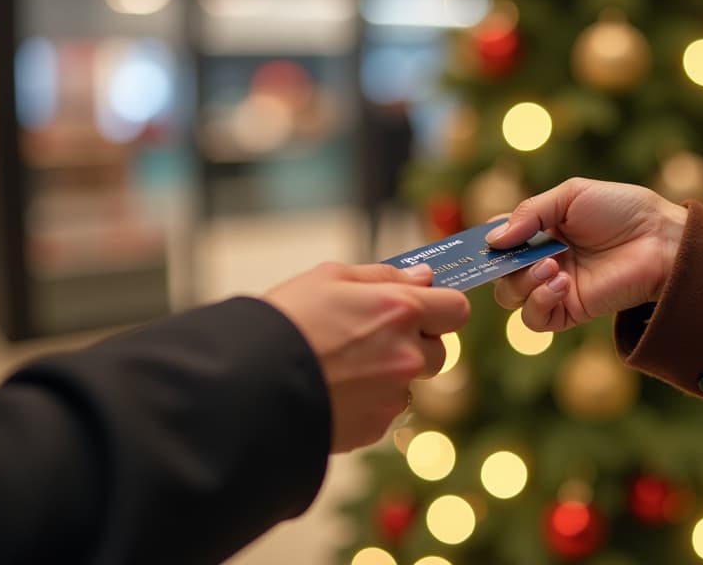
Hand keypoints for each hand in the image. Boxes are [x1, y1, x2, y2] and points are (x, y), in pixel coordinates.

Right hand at [263, 262, 469, 452]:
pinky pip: (384, 411)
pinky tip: (332, 391)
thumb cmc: (285, 320)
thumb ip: (385, 276)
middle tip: (374, 338)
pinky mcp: (374, 427)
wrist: (246, 383)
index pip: (456, 309)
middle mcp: (407, 356)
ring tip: (342, 367)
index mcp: (401, 310)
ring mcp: (392, 396)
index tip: (423, 308)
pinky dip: (367, 402)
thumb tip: (424, 277)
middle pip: (440, 351)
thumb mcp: (329, 277)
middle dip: (417, 344)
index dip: (441, 308)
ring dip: (390, 376)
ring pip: (410, 384)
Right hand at [487, 177, 686, 331]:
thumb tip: (493, 239)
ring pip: (510, 297)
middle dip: (502, 264)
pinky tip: (560, 283)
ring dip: (521, 282)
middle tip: (523, 254)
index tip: (486, 239)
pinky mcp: (570, 310)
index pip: (499, 239)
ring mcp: (555, 286)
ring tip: (552, 266)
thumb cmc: (622, 210)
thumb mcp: (571, 195)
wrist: (661, 240)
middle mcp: (542, 259)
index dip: (488, 240)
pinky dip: (538, 302)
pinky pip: (535, 319)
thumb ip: (530, 212)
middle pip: (498, 272)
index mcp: (541, 231)